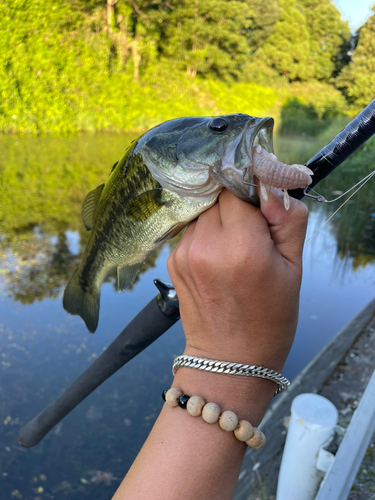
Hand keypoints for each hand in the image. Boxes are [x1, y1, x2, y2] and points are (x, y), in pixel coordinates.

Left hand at [167, 188, 308, 373]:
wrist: (229, 358)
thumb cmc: (269, 318)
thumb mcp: (294, 269)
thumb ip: (289, 221)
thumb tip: (273, 188)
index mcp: (242, 247)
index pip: (238, 189)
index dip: (252, 195)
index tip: (263, 211)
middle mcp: (206, 245)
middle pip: (217, 197)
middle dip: (235, 208)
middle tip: (251, 234)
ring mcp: (184, 253)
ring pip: (202, 212)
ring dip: (218, 220)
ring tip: (233, 251)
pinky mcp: (172, 260)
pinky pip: (191, 230)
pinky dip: (205, 235)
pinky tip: (217, 260)